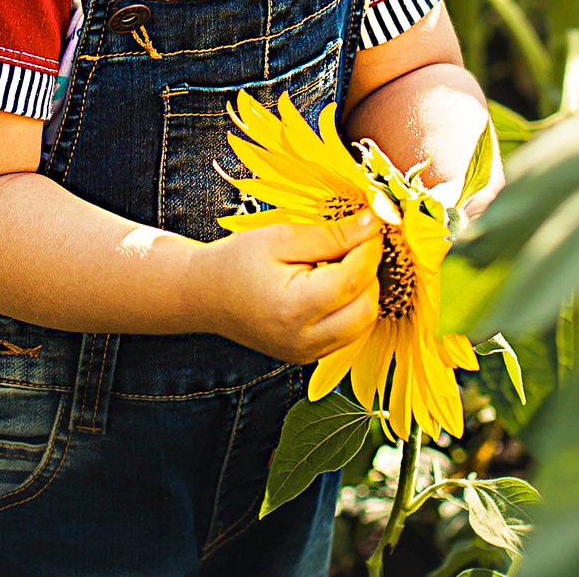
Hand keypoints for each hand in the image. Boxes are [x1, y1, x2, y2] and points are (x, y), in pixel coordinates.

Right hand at [192, 214, 380, 363]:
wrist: (206, 296)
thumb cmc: (240, 260)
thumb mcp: (281, 236)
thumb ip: (330, 234)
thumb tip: (373, 223)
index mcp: (294, 308)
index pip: (353, 279)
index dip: (370, 247)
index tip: (372, 221)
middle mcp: (304, 340)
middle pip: (366, 307)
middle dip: (371, 271)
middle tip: (355, 242)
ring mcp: (308, 353)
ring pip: (364, 324)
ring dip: (365, 290)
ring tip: (342, 262)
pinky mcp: (311, 356)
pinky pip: (351, 333)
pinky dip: (354, 306)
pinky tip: (335, 284)